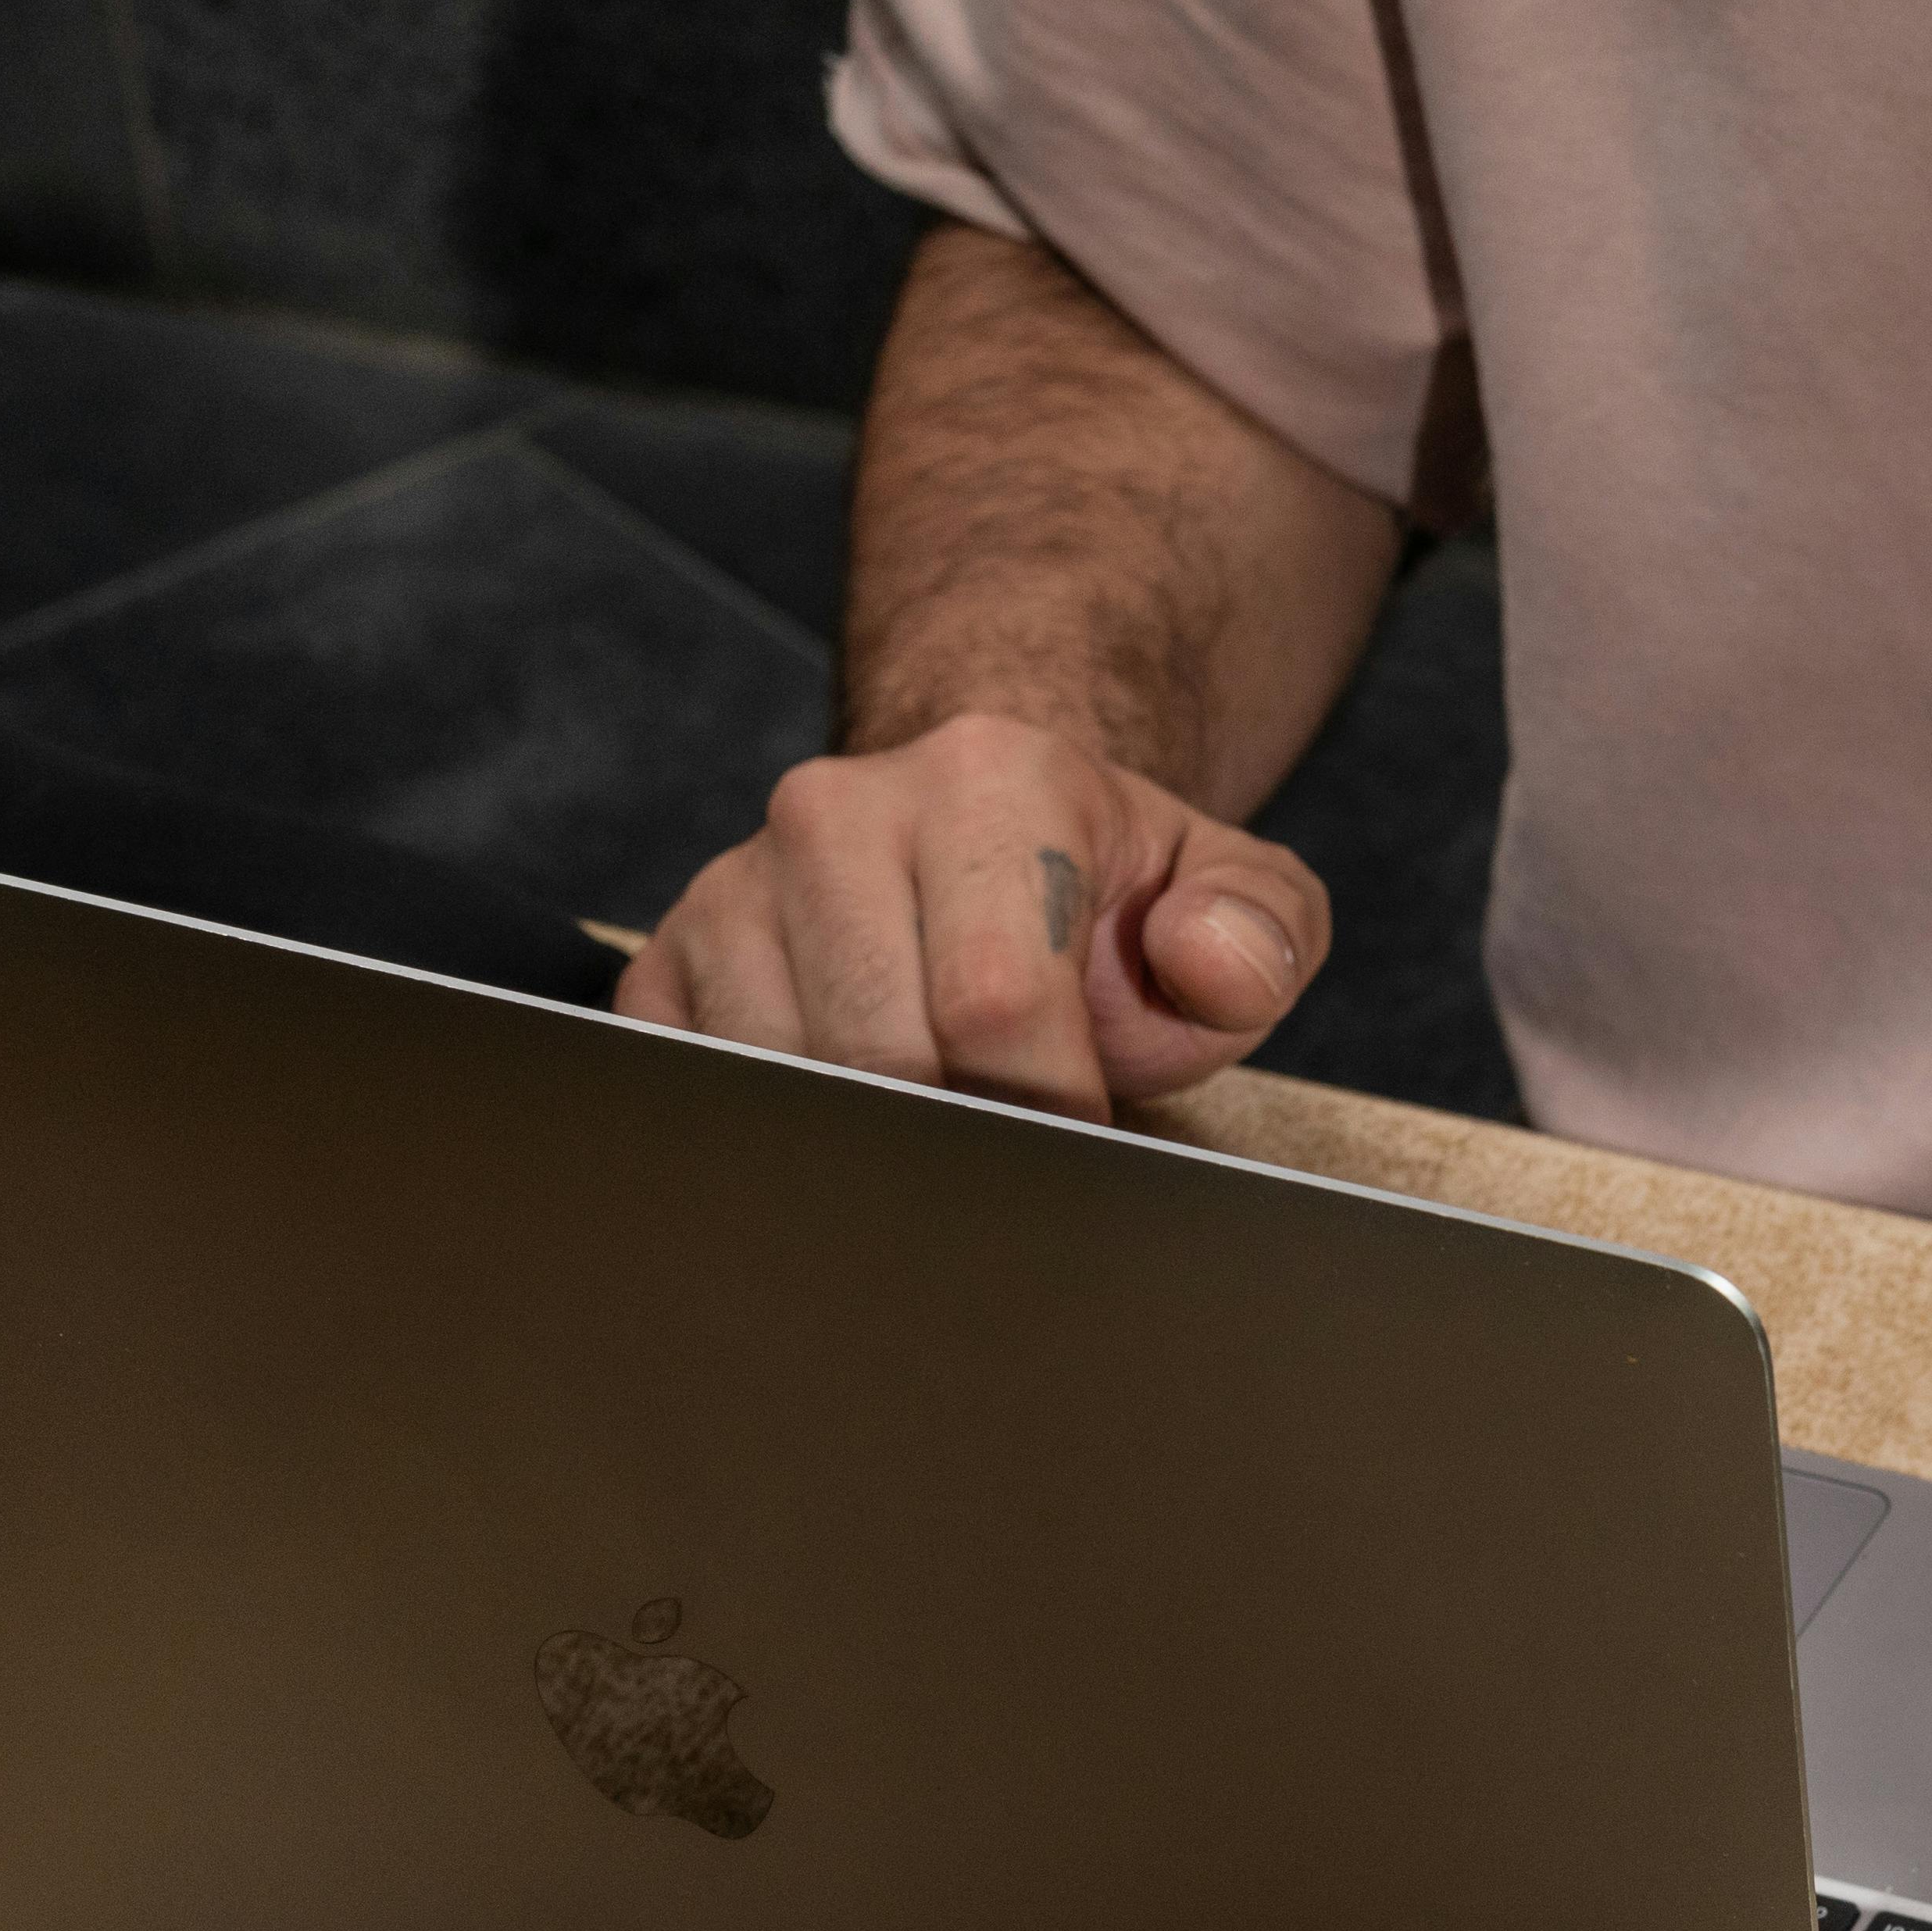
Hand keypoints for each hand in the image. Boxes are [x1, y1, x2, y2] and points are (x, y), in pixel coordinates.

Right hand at [614, 711, 1329, 1120]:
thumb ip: (1262, 932)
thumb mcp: (1237, 899)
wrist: (988, 844)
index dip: (1048, 1112)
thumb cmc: (1114, 902)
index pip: (995, 1005)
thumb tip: (1207, 963)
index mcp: (989, 782)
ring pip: (780, 1088)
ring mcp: (736, 885)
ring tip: (941, 1114)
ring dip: (866, 1143)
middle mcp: (837, 811)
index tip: (1082, 1141)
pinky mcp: (669, 961)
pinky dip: (775, 1138)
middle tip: (1012, 1148)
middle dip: (958, 1138)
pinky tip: (846, 1120)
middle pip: (878, 1060)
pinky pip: (698, 1091)